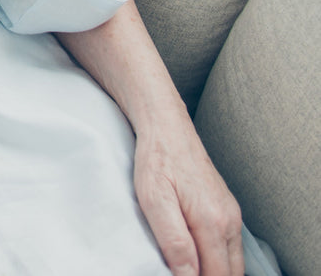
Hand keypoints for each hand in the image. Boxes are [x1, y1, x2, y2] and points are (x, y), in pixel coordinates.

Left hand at [133, 124, 242, 275]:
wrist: (166, 126)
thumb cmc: (156, 159)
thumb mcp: (154, 199)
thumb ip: (174, 241)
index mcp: (213, 222)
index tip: (177, 275)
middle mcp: (229, 221)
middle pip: (230, 273)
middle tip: (180, 272)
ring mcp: (231, 214)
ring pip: (233, 262)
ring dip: (215, 271)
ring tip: (187, 266)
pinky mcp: (227, 209)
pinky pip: (230, 246)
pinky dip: (218, 258)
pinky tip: (198, 254)